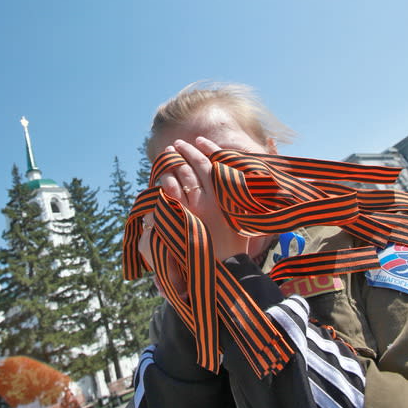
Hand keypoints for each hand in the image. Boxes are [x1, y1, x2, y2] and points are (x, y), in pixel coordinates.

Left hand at [159, 136, 248, 261]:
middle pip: (193, 166)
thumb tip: (238, 176)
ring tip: (168, 155)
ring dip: (173, 163)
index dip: (205, 149)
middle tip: (177, 144)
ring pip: (180, 177)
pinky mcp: (182, 219)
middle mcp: (209, 198)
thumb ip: (239, 195)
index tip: (198, 140)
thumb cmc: (237, 244)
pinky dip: (166, 183)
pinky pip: (170, 195)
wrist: (225, 267)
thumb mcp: (244, 216)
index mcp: (226, 195)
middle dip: (184, 152)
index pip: (212, 163)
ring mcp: (194, 208)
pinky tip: (163, 177)